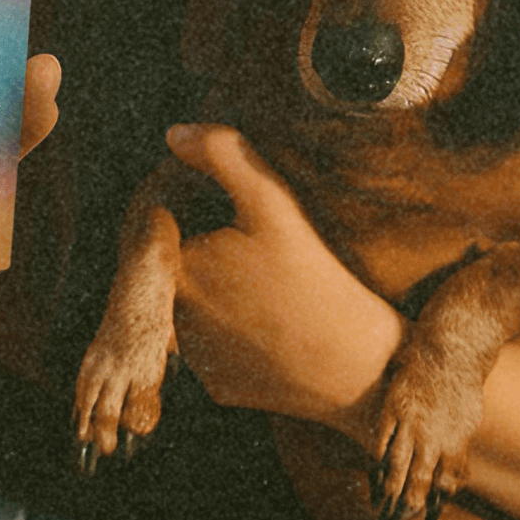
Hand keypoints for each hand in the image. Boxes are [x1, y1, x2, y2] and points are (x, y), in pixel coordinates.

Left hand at [166, 123, 403, 434]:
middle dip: (204, 245)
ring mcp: (194, 358)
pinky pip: (214, 344)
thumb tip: (174, 134)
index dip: (192, 202)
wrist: (356, 367)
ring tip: (265, 282)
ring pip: (193, 304)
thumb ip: (222, 154)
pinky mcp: (217, 385)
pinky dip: (233, 328)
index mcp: (176, 268)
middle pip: (179, 263)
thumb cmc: (314, 277)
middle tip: (256, 246)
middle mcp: (173, 317)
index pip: (163, 219)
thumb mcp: (272, 202)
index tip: (229, 206)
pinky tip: (270, 318)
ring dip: (214, 287)